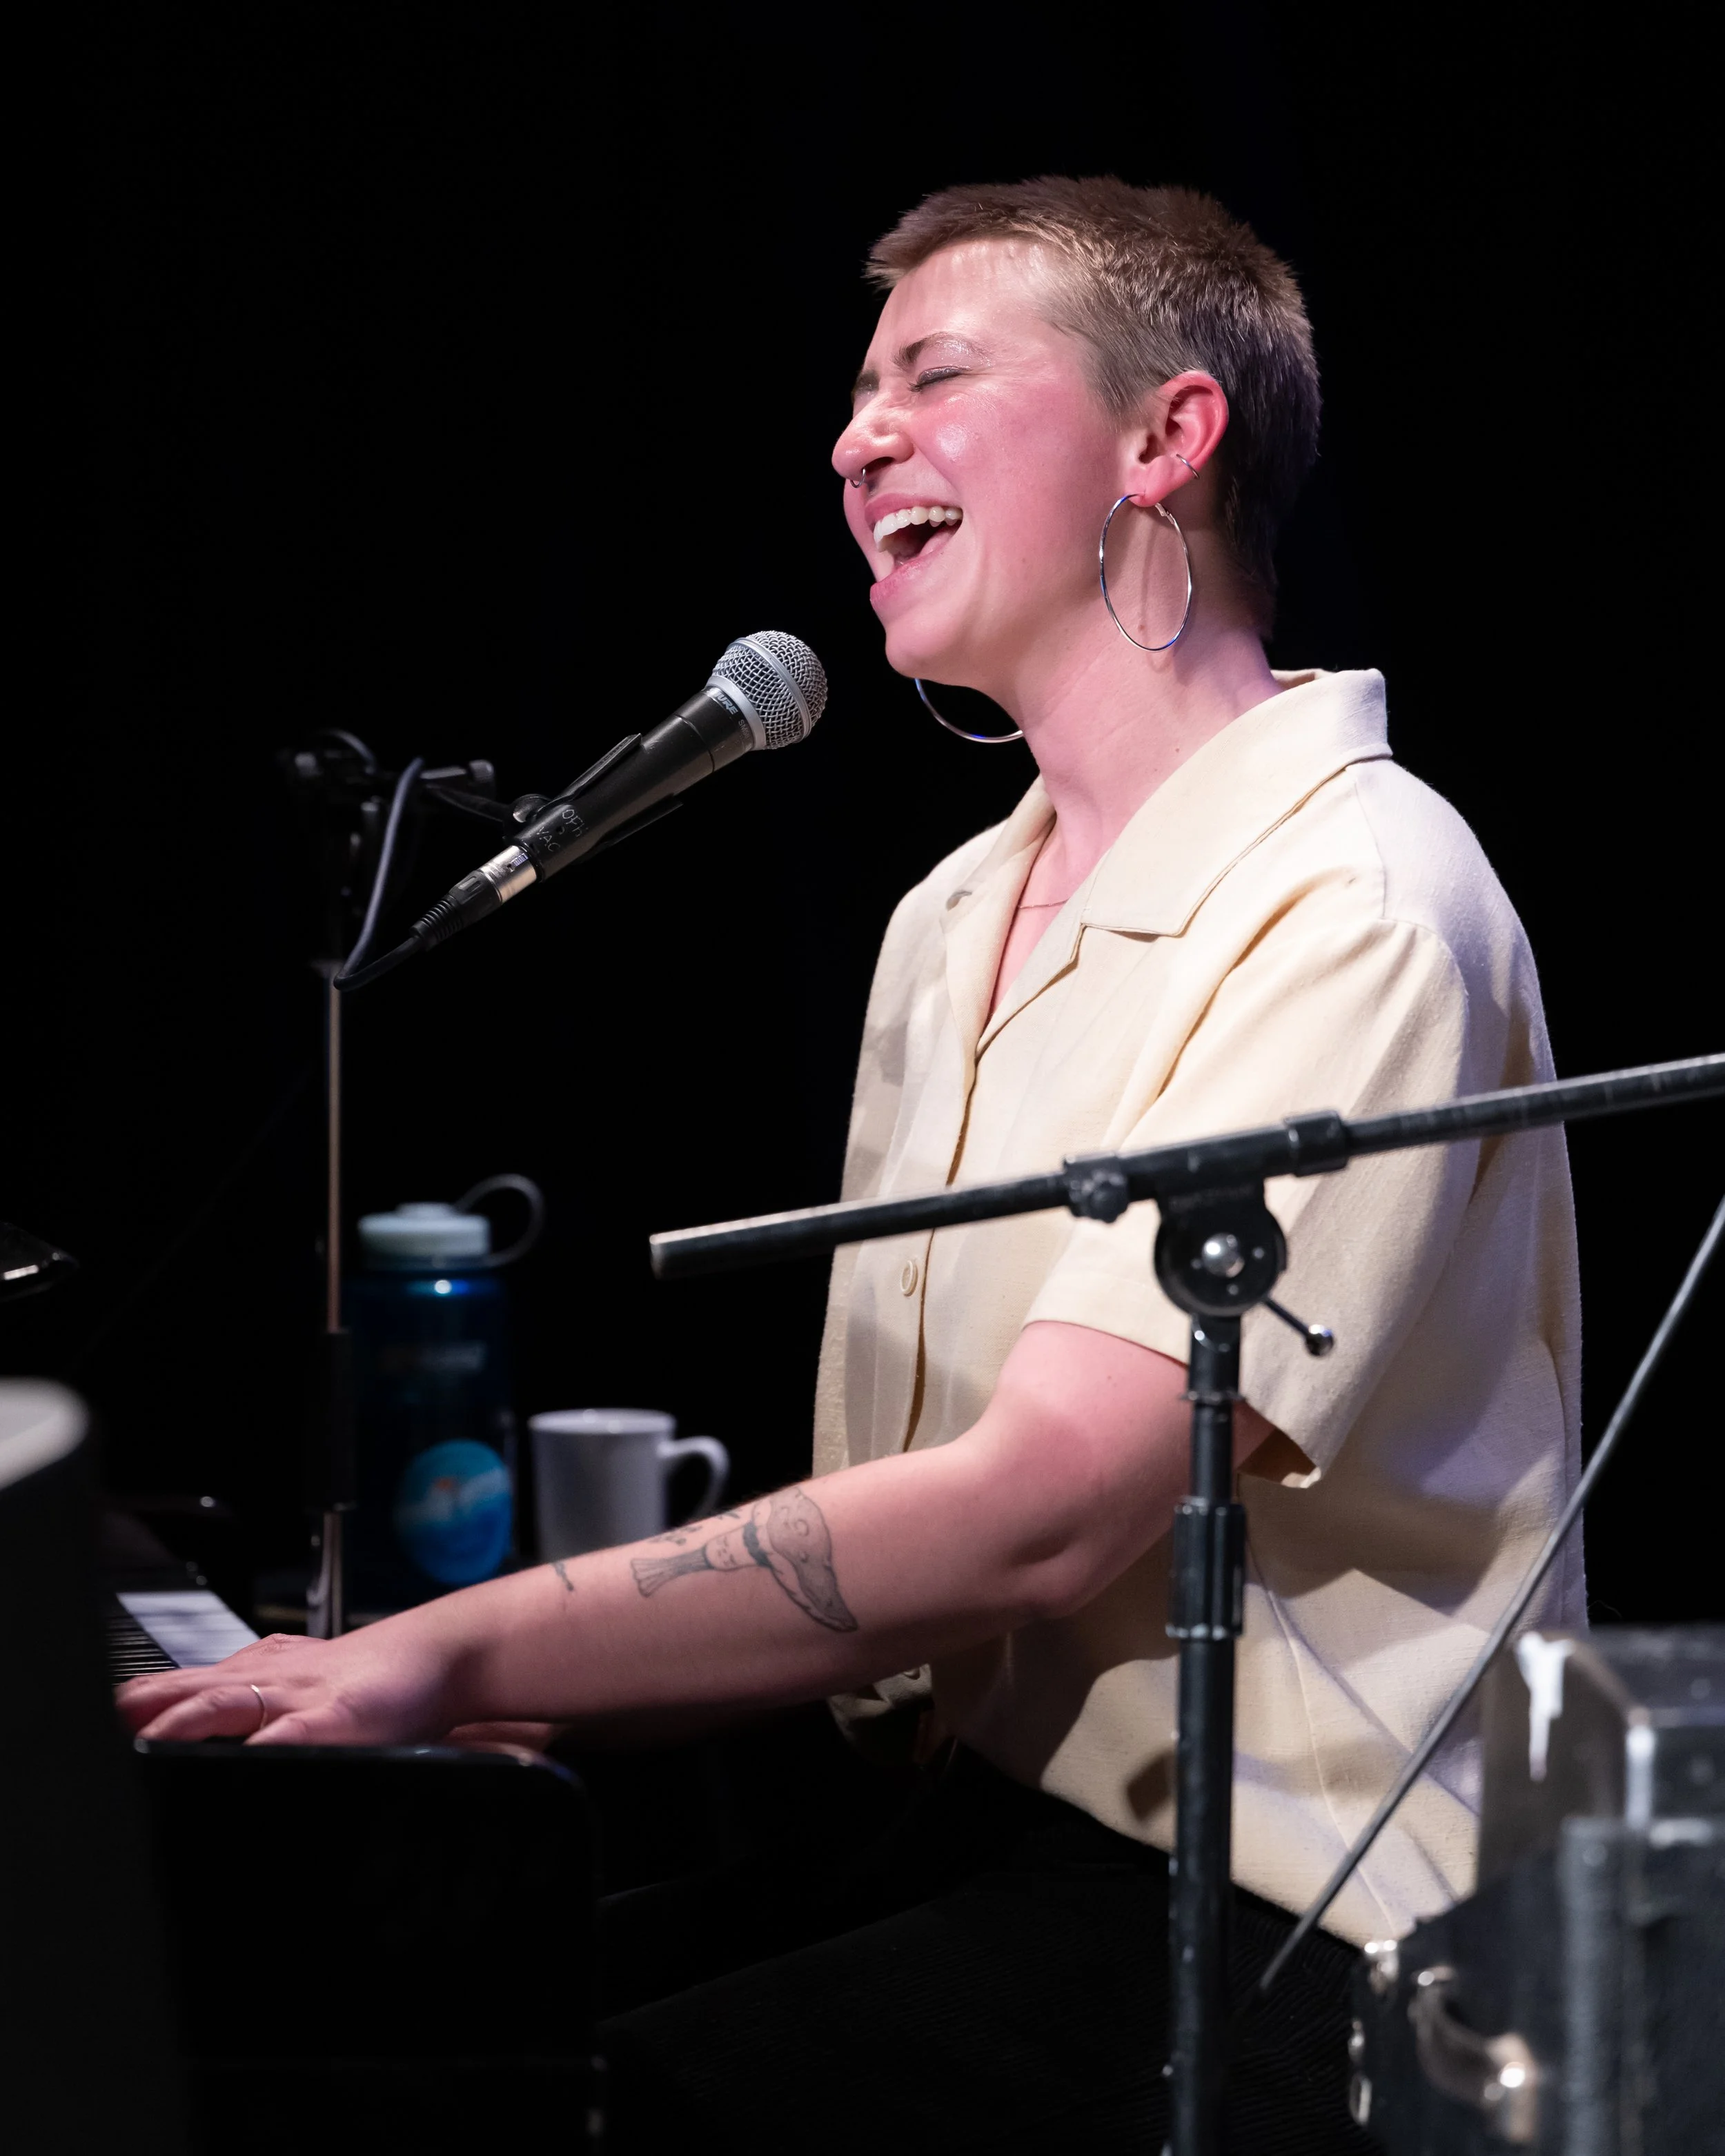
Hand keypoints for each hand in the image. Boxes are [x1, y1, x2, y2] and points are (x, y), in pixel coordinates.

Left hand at [115, 1616, 461, 1746]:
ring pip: (225, 1704)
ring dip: (181, 1723)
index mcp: (251, 1672)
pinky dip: (263, 1749)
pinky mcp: (335, 1719)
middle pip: (185, 1688)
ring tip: (147, 1741)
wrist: (436, 1655)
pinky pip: (292, 1735)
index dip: (131, 1706)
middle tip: (102, 1728)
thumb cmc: (368, 1679)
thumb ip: (248, 1705)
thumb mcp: (296, 1685)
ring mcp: (297, 1695)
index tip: (99, 1723)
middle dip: (139, 1710)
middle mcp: (264, 1677)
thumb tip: (194, 1723)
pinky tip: (247, 1762)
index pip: (173, 1685)